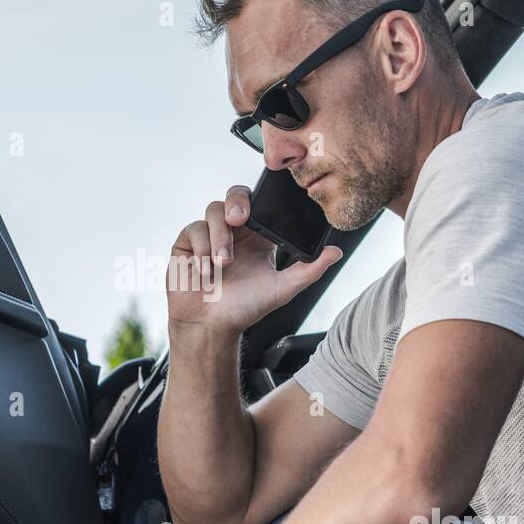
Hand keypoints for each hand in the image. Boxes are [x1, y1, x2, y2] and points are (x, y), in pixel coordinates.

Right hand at [166, 184, 340, 334]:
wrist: (211, 328)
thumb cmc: (244, 309)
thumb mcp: (282, 289)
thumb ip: (309, 270)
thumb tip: (335, 252)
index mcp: (257, 237)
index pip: (260, 204)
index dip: (260, 199)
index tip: (263, 209)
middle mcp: (234, 232)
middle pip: (234, 195)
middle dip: (236, 202)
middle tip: (239, 220)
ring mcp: (209, 236)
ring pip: (213, 211)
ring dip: (219, 236)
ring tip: (223, 264)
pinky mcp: (187, 243)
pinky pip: (193, 229)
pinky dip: (200, 248)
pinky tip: (206, 270)